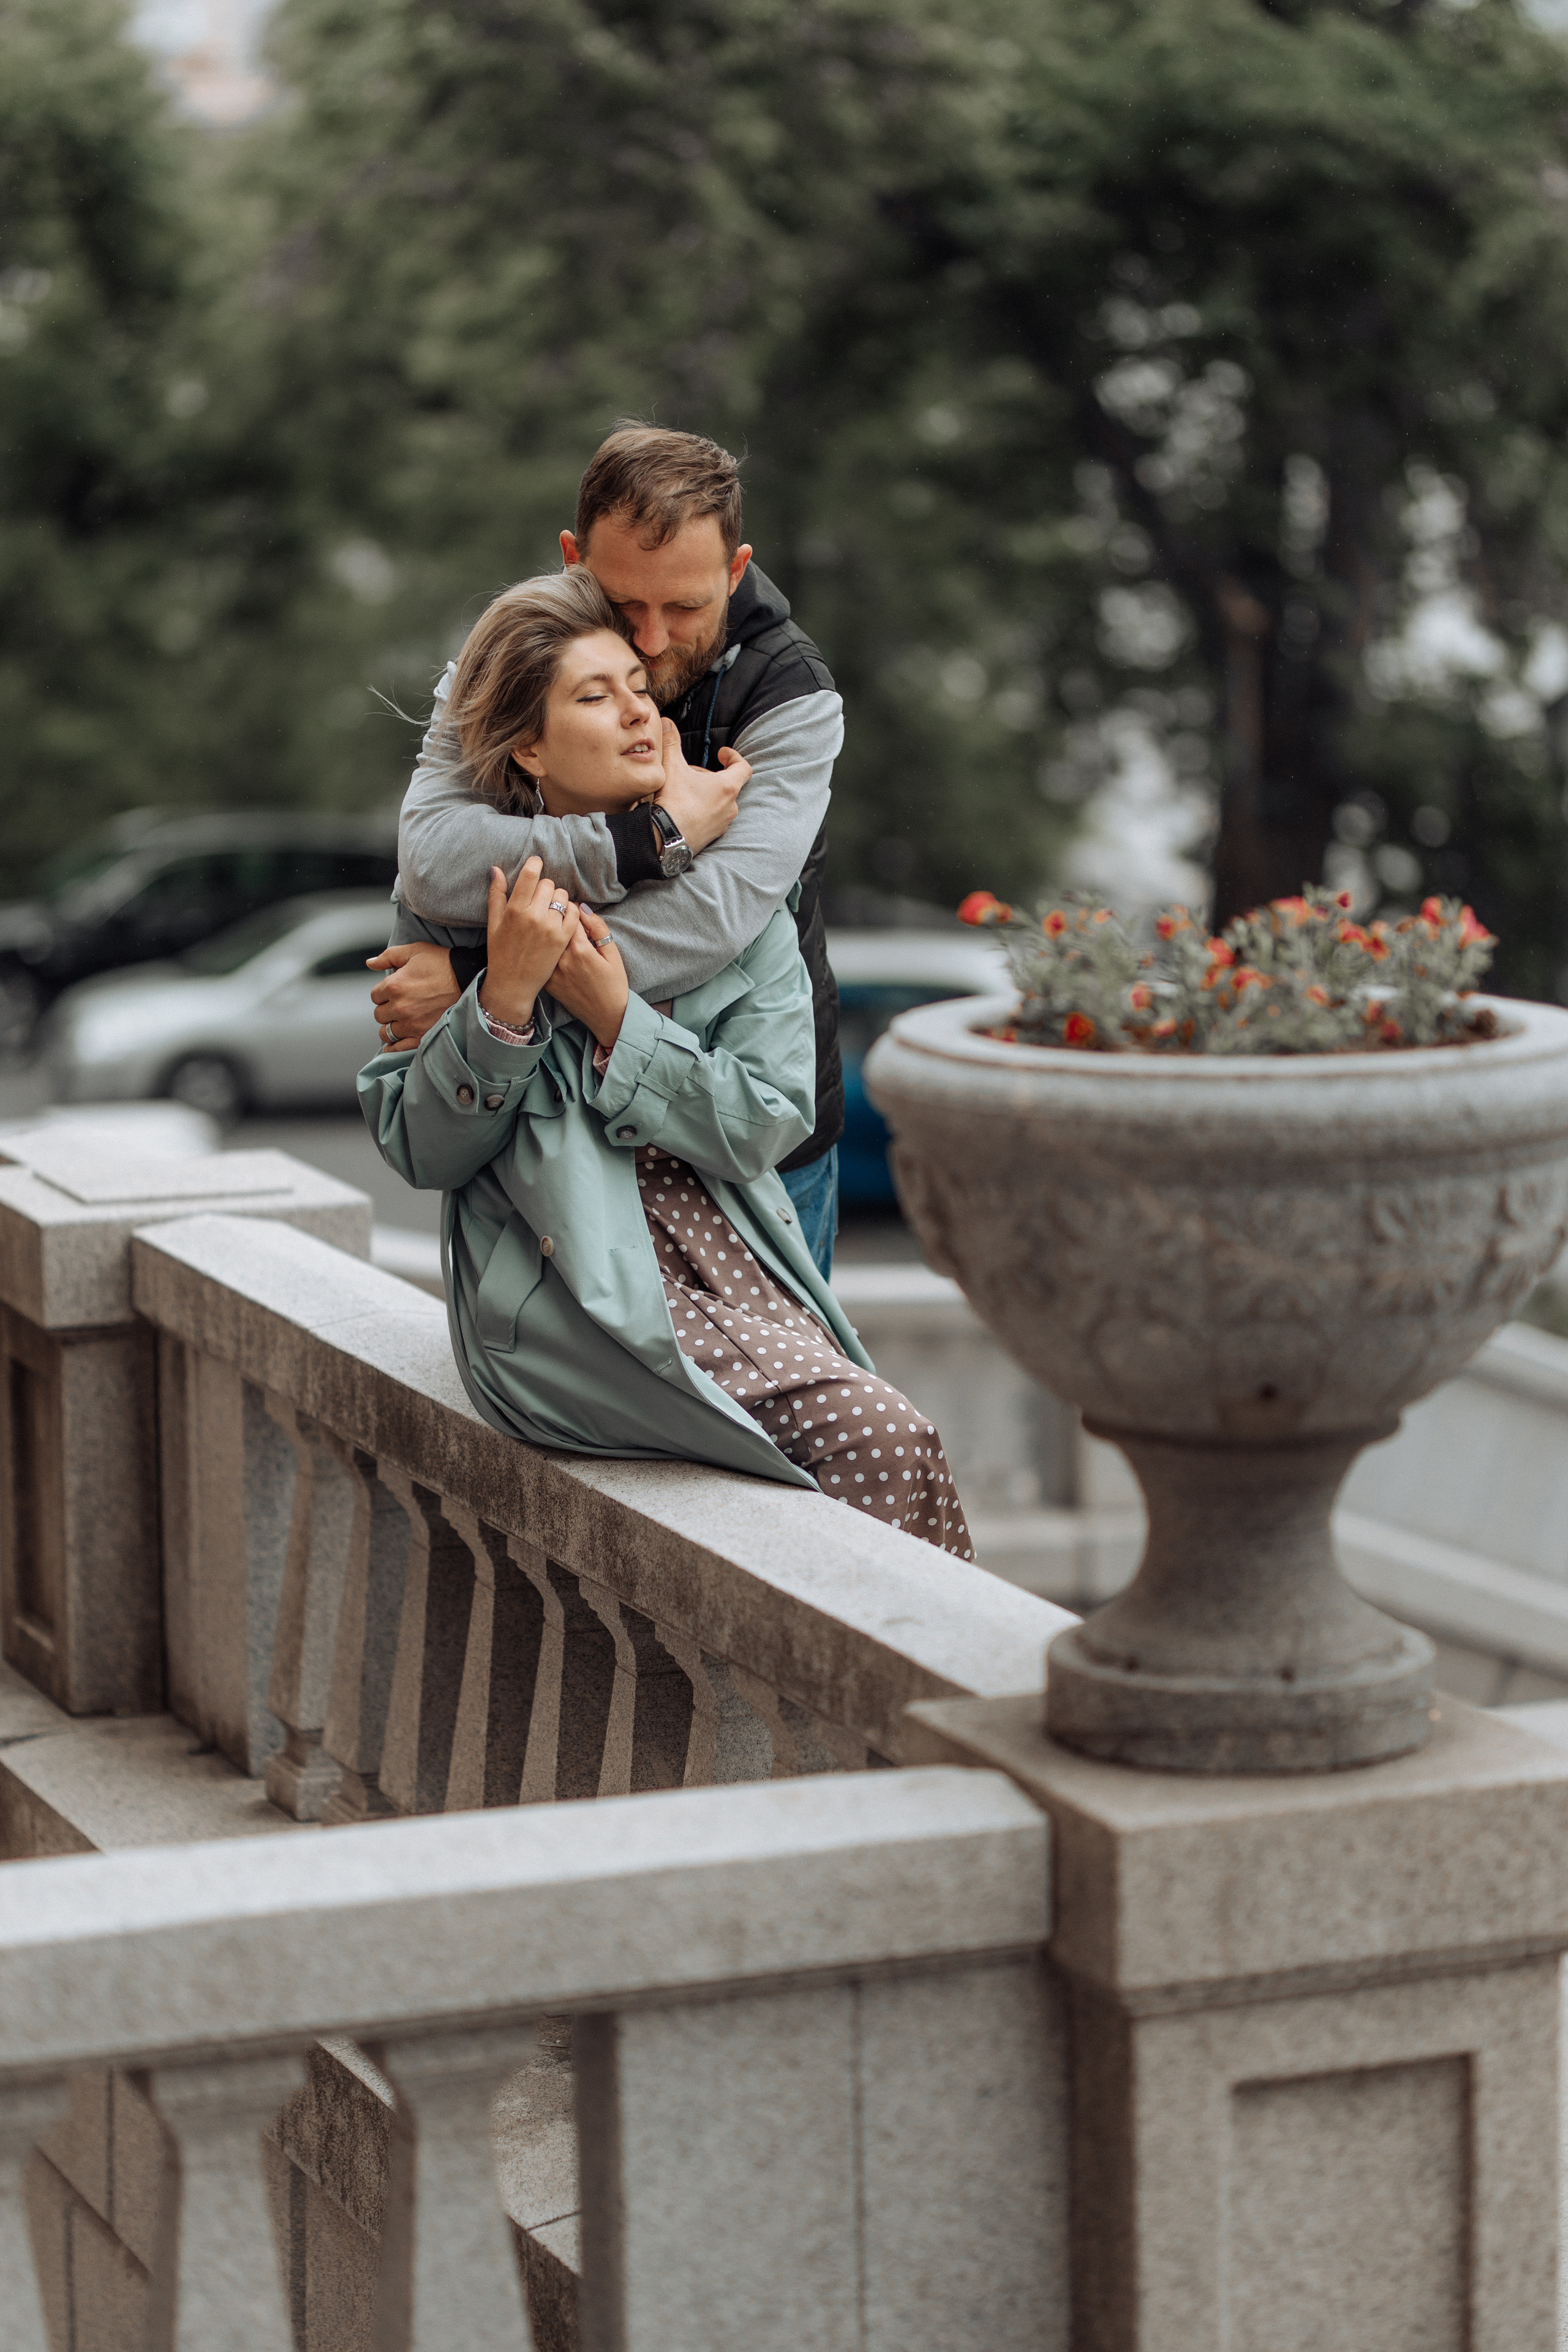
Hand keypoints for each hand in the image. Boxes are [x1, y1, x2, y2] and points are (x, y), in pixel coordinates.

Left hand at [367, 941, 460, 1051]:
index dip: (383, 993)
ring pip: (386, 1032)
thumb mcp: (414, 951)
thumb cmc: (442, 963)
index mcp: (394, 986)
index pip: (375, 996)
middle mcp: (399, 1007)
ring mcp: (411, 1024)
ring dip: (390, 1026)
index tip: (394, 991)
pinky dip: (394, 1046)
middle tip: (399, 1004)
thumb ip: (388, 956)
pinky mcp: (422, 1035)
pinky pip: (399, 1047)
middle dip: (386, 1009)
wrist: (469, 979)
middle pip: (379, 1015)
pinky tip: (395, 1042)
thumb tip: (370, 963)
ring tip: (399, 1020)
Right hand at [480, 856, 579, 1026]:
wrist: (513, 984)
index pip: (531, 874)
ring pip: (562, 896)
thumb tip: (496, 869)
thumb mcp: (493, 922)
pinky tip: (562, 917)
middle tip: (538, 899)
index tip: (537, 863)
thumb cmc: (500, 952)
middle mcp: (534, 916)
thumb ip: (496, 894)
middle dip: (544, 887)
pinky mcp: (563, 939)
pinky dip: (571, 911)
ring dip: (557, 899)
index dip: (535, 864)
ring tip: (549, 910)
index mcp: (514, 910)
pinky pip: (574, 913)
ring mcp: (550, 928)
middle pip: (548, 884)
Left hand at [547, 903, 629, 1052]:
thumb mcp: (613, 954)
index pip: (567, 916)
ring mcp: (552, 973)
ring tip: (553, 930)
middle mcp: (563, 960)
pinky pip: (541, 959)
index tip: (570, 907)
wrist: (606, 1017)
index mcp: (581, 950)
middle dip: (555, 916)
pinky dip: (542, 950)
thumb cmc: (613, 985)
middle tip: (559, 913)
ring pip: (544, 942)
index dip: (568, 907)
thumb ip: (598, 928)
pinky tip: (547, 948)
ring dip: (547, 932)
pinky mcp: (547, 983)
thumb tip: (583, 908)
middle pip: (552, 927)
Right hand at [654, 718, 748, 851]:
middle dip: (710, 775)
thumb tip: (667, 723)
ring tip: (685, 790)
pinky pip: (713, 817)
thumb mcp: (671, 767)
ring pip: (720, 802)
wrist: (665, 839)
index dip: (733, 757)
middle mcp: (730, 807)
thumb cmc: (673, 803)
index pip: (744, 767)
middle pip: (728, 784)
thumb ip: (671, 742)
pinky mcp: (713, 836)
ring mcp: (723, 824)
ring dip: (707, 793)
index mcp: (727, 788)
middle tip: (690, 773)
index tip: (721, 754)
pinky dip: (703, 809)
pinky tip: (684, 809)